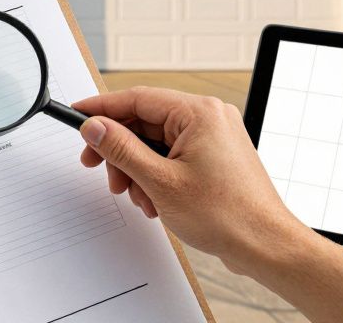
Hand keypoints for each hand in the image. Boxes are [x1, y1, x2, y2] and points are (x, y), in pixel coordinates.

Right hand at [72, 86, 342, 322]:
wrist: (265, 245)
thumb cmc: (228, 215)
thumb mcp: (160, 181)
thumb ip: (121, 149)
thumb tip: (95, 127)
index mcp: (199, 113)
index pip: (136, 98)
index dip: (101, 108)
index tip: (77, 114)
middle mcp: (208, 117)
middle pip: (144, 121)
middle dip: (119, 149)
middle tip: (98, 167)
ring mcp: (213, 136)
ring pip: (155, 140)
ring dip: (136, 167)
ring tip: (136, 194)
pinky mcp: (214, 155)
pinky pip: (171, 153)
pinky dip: (155, 173)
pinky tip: (152, 198)